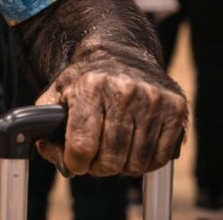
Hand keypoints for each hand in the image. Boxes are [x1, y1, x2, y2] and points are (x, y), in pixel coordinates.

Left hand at [35, 56, 187, 177]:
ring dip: (121, 167)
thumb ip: (47, 129)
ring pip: (136, 163)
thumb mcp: (56, 96)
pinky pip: (159, 158)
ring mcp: (153, 100)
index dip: (75, 162)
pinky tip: (133, 150)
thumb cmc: (85, 81)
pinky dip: (144, 163)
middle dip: (98, 168)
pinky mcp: (175, 108)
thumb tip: (61, 164)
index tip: (74, 161)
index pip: (82, 145)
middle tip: (94, 159)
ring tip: (112, 152)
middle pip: (110, 159)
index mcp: (90, 86)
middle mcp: (124, 91)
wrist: (119, 55)